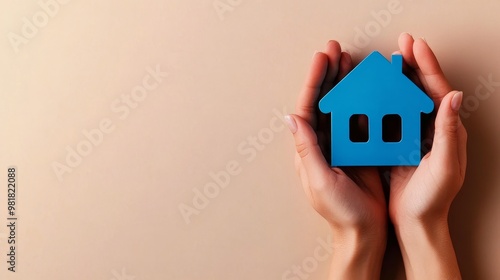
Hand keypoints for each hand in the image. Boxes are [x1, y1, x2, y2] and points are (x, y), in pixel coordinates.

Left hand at [285, 41, 386, 279]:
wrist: (365, 231)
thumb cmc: (341, 212)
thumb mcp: (321, 181)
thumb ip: (308, 150)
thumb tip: (291, 119)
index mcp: (309, 150)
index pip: (308, 109)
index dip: (314, 82)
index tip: (321, 60)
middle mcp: (323, 143)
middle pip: (324, 101)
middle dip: (328, 75)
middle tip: (334, 50)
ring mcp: (342, 144)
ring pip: (341, 105)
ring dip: (344, 82)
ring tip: (348, 59)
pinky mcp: (360, 148)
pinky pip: (360, 117)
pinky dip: (362, 99)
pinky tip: (366, 85)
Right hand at [388, 33, 466, 278]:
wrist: (416, 223)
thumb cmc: (432, 199)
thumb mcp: (445, 166)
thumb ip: (449, 132)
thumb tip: (455, 95)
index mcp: (445, 131)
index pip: (437, 90)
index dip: (427, 65)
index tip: (415, 45)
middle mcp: (429, 129)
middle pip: (419, 89)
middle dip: (411, 65)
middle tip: (401, 44)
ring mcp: (412, 136)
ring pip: (402, 100)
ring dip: (393, 80)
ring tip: (383, 62)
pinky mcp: (396, 146)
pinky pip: (388, 117)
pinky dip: (379, 102)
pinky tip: (369, 93)